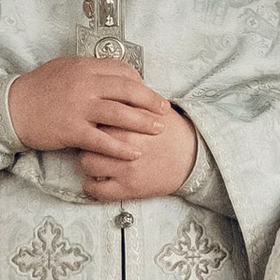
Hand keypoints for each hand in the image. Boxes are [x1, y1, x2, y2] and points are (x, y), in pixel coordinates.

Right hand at [8, 57, 155, 154]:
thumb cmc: (37, 88)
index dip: (139, 81)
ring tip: (158, 129)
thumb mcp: (63, 68)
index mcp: (84, 67)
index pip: (121, 70)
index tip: (147, 91)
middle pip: (127, 90)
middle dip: (150, 100)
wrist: (11, 107)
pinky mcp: (72, 130)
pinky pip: (102, 140)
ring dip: (143, 123)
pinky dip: (120, 147)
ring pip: (120, 114)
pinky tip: (134, 152)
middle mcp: (84, 85)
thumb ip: (88, 70)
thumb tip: (112, 72)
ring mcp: (79, 108)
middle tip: (164, 109)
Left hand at [78, 91, 199, 204]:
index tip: (91, 120)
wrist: (192, 157)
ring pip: (87, 164)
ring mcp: (126, 169)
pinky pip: (97, 190)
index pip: (96, 116)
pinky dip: (92, 187)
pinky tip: (95, 181)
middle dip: (86, 138)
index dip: (91, 117)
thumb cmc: (169, 131)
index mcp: (131, 122)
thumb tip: (104, 88)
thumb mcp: (151, 108)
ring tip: (94, 159)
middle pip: (87, 139)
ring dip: (88, 162)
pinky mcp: (129, 189)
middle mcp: (126, 145)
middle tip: (90, 139)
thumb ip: (128, 99)